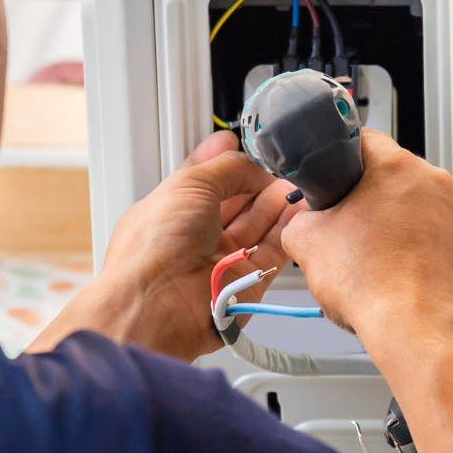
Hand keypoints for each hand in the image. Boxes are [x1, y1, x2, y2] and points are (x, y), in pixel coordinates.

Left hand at [28, 130, 302, 358]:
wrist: (159, 304)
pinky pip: (273, 251)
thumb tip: (250, 164)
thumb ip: (226, 167)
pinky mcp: (246, 282)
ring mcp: (221, 260)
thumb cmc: (154, 247)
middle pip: (237, 202)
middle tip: (279, 168)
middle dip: (258, 183)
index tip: (245, 149)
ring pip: (258, 226)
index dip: (226, 163)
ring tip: (294, 186)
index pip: (206, 181)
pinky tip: (298, 211)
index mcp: (171, 210)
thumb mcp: (189, 183)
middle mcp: (195, 236)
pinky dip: (287, 231)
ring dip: (276, 203)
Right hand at [280, 129, 452, 338]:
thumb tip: (302, 222)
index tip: (328, 175)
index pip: (362, 139)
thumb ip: (298, 220)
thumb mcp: (308, 244)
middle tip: (341, 226)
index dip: (336, 157)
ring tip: (366, 257)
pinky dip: (408, 249)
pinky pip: (427, 237)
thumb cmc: (376, 285)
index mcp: (398, 167)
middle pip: (388, 176)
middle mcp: (434, 184)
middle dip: (363, 198)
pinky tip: (389, 272)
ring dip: (387, 224)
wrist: (417, 330)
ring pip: (409, 208)